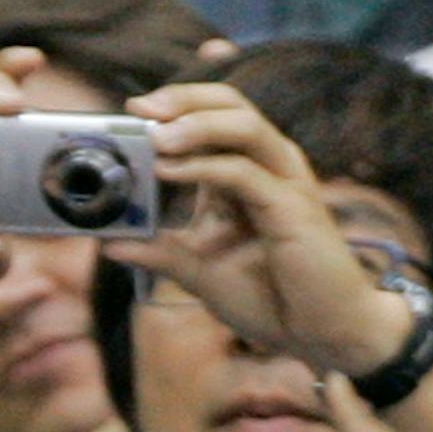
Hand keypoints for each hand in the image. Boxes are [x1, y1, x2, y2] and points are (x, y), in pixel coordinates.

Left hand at [118, 83, 419, 378]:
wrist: (322, 332)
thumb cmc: (273, 299)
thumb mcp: (201, 273)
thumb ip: (161, 253)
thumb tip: (111, 243)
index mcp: (251, 172)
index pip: (217, 116)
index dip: (177, 105)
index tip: (132, 110)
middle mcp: (270, 165)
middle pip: (231, 104)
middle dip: (183, 99)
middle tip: (139, 108)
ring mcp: (284, 181)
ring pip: (242, 125)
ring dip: (194, 124)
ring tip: (153, 135)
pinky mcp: (290, 207)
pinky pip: (243, 173)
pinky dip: (204, 167)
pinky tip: (168, 170)